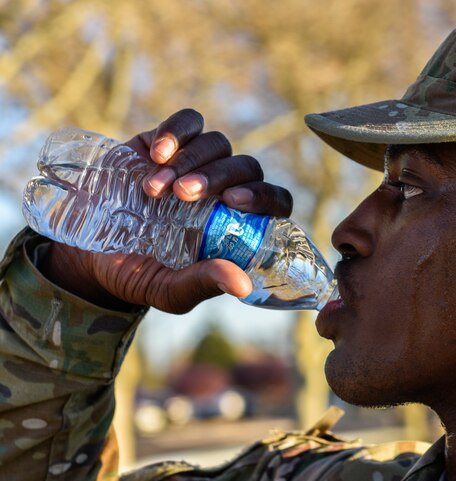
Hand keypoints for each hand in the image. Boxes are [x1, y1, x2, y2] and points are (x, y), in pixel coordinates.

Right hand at [40, 108, 292, 313]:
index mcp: (239, 225)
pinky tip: (155, 153)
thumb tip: (243, 286)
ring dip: (190, 161)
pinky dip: (177, 131)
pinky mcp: (169, 142)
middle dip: (217, 177)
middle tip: (182, 195)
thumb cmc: (139, 275)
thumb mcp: (169, 289)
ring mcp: (199, 163)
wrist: (87, 251)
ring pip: (218, 143)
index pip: (275, 201)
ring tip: (154, 189)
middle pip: (246, 167)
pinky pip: (189, 122)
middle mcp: (226, 191)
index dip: (264, 197)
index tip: (234, 202)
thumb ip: (203, 283)